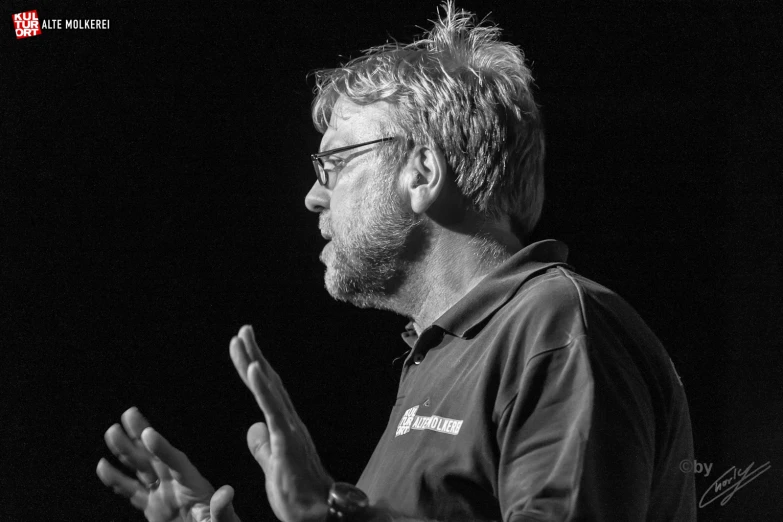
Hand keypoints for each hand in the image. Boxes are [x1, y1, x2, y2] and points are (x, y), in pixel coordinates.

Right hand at [96, 407, 239, 521]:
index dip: (163, 448)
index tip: (148, 433)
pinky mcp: (153, 508)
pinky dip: (117, 480)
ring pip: (141, 469)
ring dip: (126, 451)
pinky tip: (103, 466)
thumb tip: (226, 493)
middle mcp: (177, 485)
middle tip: (129, 413)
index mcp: (194, 486)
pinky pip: (132, 491)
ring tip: (112, 431)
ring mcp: (163, 495)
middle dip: (141, 436)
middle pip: (156, 457)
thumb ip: (222, 509)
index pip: (177, 463)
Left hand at [230, 325, 332, 521]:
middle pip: (267, 383)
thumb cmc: (299, 498)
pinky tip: (255, 367)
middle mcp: (289, 423)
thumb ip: (262, 447)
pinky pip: (272, 409)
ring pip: (269, 389)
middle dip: (253, 355)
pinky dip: (263, 386)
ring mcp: (289, 430)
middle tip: (242, 330)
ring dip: (255, 361)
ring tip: (243, 338)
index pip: (265, 393)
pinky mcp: (287, 441)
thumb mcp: (271, 467)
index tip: (242, 348)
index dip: (252, 370)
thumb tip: (251, 429)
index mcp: (283, 429)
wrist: (319, 516)